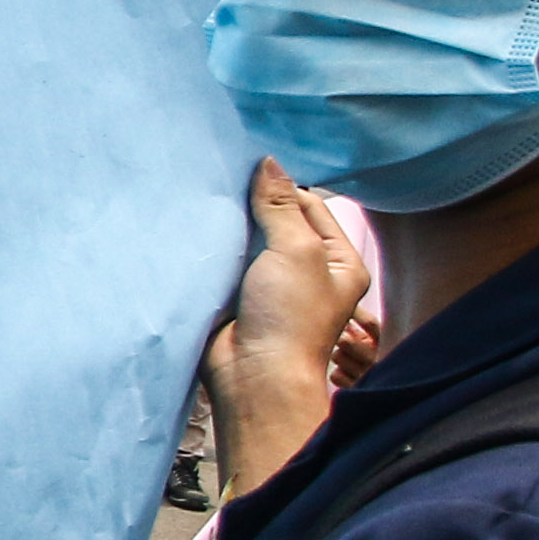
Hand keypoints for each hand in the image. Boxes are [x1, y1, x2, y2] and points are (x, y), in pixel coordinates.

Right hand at [205, 161, 373, 498]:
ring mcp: (272, 286)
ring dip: (234, 226)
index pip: (312, 206)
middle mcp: (308, 272)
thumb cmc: (289, 318)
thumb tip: (268, 162)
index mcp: (338, 262)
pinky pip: (229, 263)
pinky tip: (199, 228)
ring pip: (252, 242)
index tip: (253, 168)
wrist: (254, 377)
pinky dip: (217, 248)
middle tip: (227, 177)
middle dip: (256, 204)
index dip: (284, 187)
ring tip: (209, 198)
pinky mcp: (239, 298)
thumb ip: (280, 206)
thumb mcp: (296, 251)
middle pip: (281, 222)